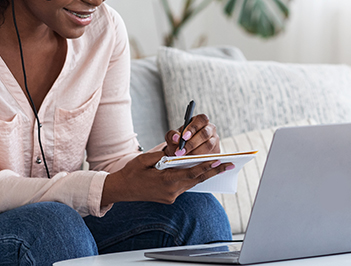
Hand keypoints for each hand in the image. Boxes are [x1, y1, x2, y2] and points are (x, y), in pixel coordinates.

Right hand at [100, 151, 230, 205]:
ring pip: (192, 183)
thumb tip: (178, 152)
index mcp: (165, 182)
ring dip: (205, 174)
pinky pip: (185, 186)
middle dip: (213, 171)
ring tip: (220, 166)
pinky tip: (202, 171)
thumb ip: (162, 155)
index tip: (218, 161)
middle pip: (196, 180)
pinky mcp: (169, 198)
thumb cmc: (132, 172)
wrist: (121, 189)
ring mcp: (171, 196)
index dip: (206, 167)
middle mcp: (171, 192)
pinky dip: (194, 178)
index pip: (191, 173)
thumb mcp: (145, 159)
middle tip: (229, 165)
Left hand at [164, 114, 220, 156]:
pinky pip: (211, 155)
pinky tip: (192, 162)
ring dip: (195, 152)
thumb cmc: (178, 143)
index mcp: (200, 121)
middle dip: (192, 143)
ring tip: (185, 158)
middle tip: (181, 151)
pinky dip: (201, 159)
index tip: (184, 137)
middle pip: (205, 133)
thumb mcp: (172, 138)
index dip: (193, 128)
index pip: (201, 119)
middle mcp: (209, 129)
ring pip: (209, 145)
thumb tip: (176, 137)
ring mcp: (214, 140)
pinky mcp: (216, 152)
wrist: (182, 154)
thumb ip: (172, 135)